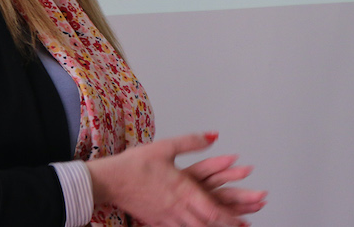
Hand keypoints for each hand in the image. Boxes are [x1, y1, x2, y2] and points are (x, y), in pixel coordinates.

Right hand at [86, 132, 266, 226]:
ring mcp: (166, 217)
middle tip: (241, 226)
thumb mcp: (166, 146)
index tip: (243, 220)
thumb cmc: (136, 164)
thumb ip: (192, 142)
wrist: (110, 181)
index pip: (211, 209)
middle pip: (206, 224)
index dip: (229, 217)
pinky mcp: (156, 221)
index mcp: (182, 190)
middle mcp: (177, 208)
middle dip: (225, 225)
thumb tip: (213, 136)